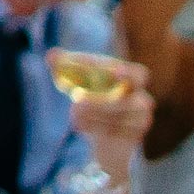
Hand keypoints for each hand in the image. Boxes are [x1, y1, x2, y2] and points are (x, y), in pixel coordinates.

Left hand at [61, 54, 154, 170]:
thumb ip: (64, 66)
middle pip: (133, 100)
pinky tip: (79, 125)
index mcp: (134, 81)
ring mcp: (141, 121)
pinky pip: (116, 133)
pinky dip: (94, 127)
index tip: (114, 71)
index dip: (128, 72)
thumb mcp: (78, 83)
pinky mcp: (133, 138)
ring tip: (73, 110)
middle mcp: (143, 100)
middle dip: (104, 100)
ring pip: (120, 118)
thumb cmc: (92, 100)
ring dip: (93, 114)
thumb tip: (51, 55)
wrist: (103, 139)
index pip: (138, 74)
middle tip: (78, 98)